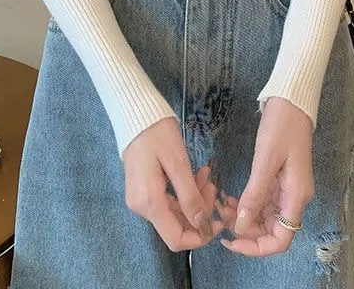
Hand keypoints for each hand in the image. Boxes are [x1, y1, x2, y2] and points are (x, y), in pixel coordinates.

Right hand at [122, 117, 224, 250]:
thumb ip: (190, 196)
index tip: (218, 220)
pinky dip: (184, 192)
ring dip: (194, 198)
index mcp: (149, 202)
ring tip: (206, 175)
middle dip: (200, 210)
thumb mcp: (178, 163)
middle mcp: (141, 207)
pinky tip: (195, 175)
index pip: (175, 239)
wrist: (135, 114)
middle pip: (176, 224)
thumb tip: (202, 226)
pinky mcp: (143, 190)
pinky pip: (167, 200)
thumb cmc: (157, 134)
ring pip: (174, 212)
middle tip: (213, 184)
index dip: (200, 236)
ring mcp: (140, 199)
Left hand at [215, 97, 313, 255]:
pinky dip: (245, 202)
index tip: (232, 240)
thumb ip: (254, 195)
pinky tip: (228, 196)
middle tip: (219, 218)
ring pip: (264, 216)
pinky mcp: (279, 178)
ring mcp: (287, 188)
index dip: (256, 247)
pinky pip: (262, 200)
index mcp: (296, 197)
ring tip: (219, 206)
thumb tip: (241, 226)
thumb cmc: (281, 126)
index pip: (280, 239)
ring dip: (242, 216)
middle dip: (245, 230)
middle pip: (271, 230)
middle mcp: (294, 197)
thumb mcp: (265, 160)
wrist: (291, 101)